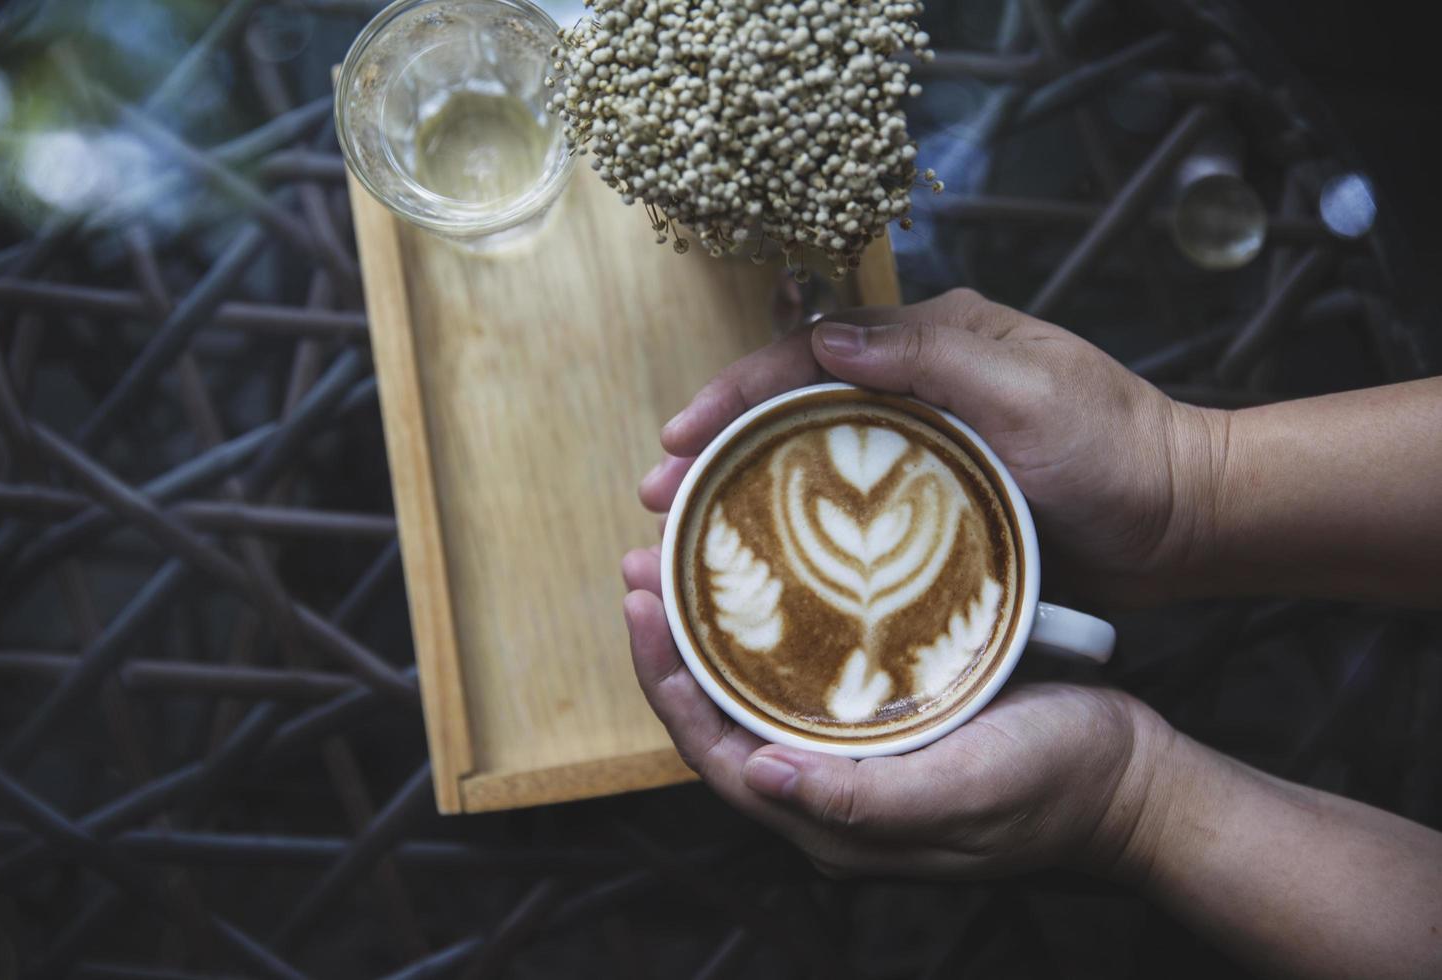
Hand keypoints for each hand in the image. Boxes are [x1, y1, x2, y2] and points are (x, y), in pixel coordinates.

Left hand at [619, 568, 1165, 878]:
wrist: (1131, 778)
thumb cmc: (1057, 788)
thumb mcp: (965, 793)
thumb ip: (864, 800)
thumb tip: (756, 776)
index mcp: (829, 818)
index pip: (711, 750)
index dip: (664, 679)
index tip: (639, 602)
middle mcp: (826, 784)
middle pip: (718, 712)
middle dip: (672, 641)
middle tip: (645, 560)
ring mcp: (855, 748)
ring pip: (755, 685)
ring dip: (714, 625)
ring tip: (684, 554)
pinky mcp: (888, 711)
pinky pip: (806, 667)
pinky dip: (774, 621)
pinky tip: (771, 572)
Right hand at [639, 288, 1228, 602]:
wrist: (1183, 521)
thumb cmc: (1114, 448)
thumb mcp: (1029, 392)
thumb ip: (931, 358)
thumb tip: (822, 335)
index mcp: (932, 344)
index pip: (808, 356)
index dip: (734, 393)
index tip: (677, 436)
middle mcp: (914, 390)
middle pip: (792, 410)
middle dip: (718, 445)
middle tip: (659, 496)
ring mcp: (921, 452)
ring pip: (810, 464)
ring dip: (743, 492)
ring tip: (686, 533)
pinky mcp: (933, 507)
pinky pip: (850, 514)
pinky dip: (797, 532)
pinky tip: (760, 566)